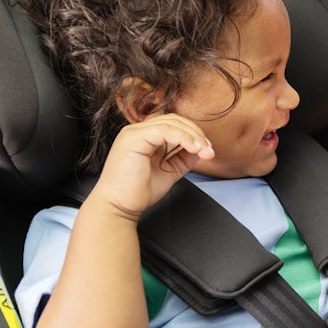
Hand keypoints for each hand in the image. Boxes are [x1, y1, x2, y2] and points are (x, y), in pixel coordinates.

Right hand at [87, 113, 214, 220]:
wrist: (118, 207)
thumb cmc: (137, 192)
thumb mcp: (169, 171)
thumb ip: (183, 158)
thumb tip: (201, 148)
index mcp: (144, 137)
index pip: (173, 125)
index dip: (194, 134)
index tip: (208, 151)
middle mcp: (137, 131)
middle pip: (175, 120)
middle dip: (197, 134)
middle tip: (209, 151)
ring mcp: (133, 133)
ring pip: (171, 122)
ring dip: (193, 135)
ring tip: (204, 151)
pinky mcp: (133, 138)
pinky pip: (163, 130)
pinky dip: (182, 137)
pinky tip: (193, 148)